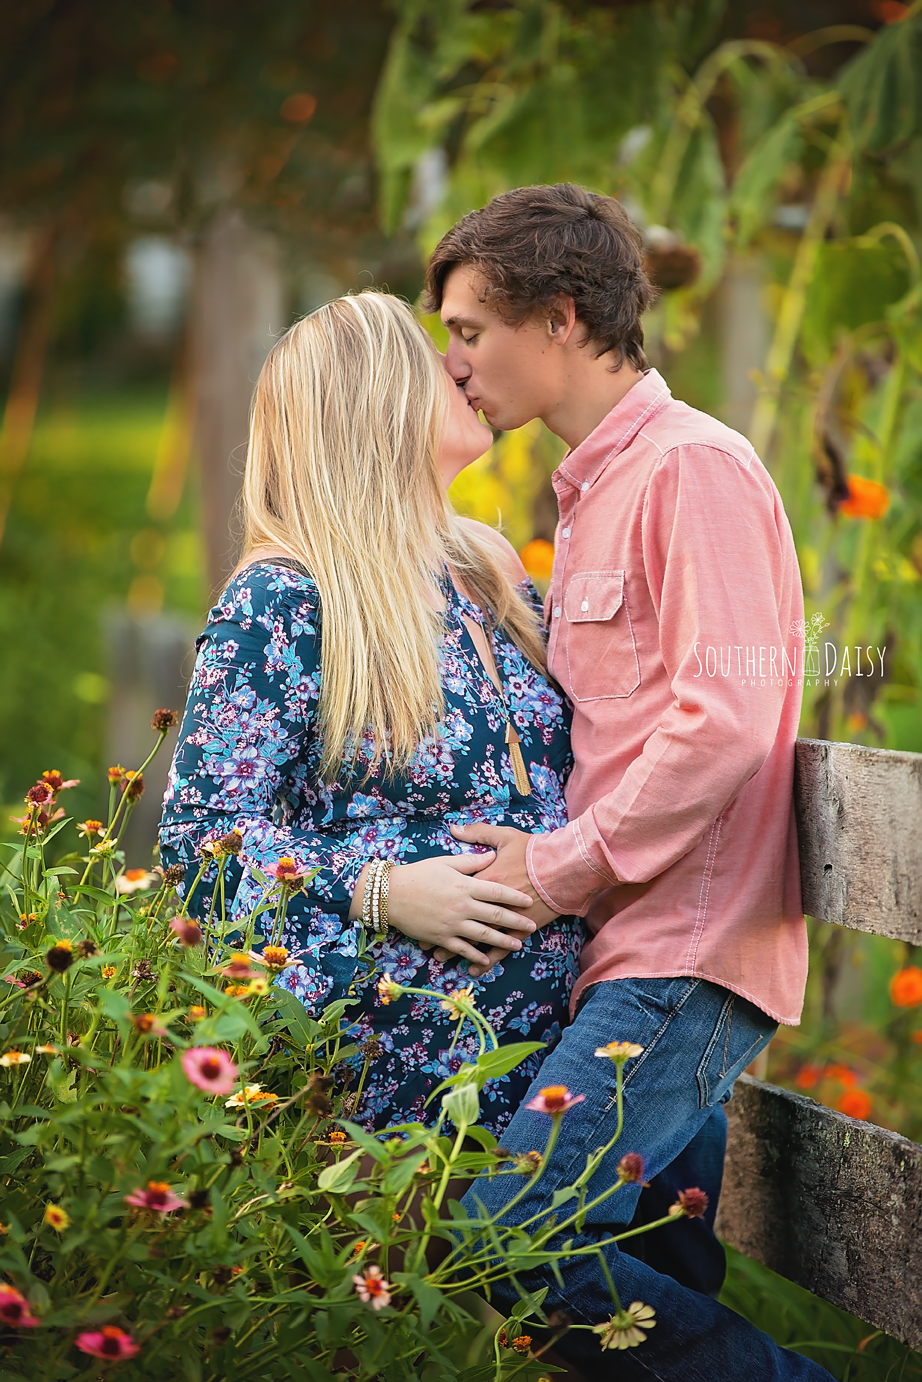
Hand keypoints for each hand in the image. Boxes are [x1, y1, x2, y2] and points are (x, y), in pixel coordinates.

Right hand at [350, 853, 536, 970]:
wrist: (390, 894)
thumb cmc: (419, 874)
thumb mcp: (445, 862)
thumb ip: (470, 861)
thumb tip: (492, 855)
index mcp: (464, 885)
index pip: (497, 891)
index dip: (515, 897)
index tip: (529, 901)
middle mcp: (462, 906)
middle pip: (495, 915)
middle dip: (516, 922)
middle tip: (532, 926)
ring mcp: (452, 924)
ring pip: (483, 935)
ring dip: (502, 941)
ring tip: (518, 945)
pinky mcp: (441, 937)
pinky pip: (463, 949)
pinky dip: (476, 955)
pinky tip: (487, 959)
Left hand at [437, 823, 560, 975]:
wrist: (563, 869)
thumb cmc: (533, 851)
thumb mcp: (504, 836)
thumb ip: (478, 834)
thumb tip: (455, 828)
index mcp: (482, 880)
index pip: (453, 895)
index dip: (437, 904)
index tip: (421, 911)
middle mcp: (487, 903)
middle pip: (459, 920)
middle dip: (440, 932)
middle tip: (424, 943)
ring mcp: (503, 919)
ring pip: (475, 938)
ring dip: (457, 950)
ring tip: (440, 957)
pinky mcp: (519, 930)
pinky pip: (499, 949)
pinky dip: (486, 960)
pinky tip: (474, 970)